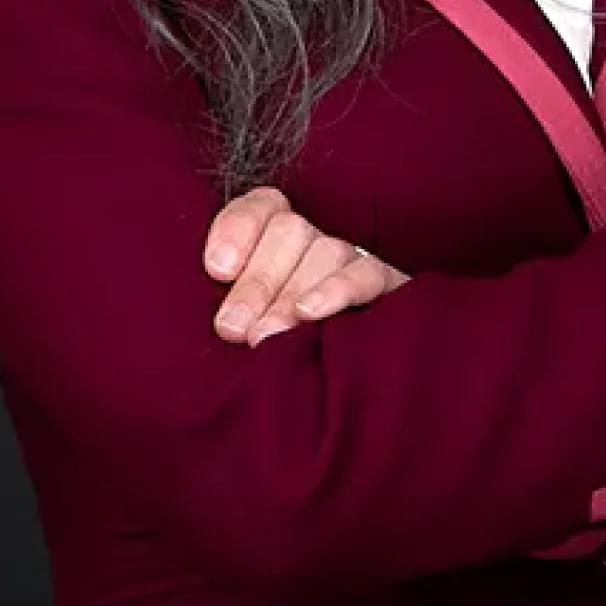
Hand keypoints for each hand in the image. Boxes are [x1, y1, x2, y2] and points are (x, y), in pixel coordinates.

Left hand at [204, 187, 412, 343]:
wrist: (342, 398)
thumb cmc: (265, 352)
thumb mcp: (242, 326)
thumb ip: (230, 310)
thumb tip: (221, 319)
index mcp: (275, 240)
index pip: (261, 207)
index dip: (238, 229)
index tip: (217, 270)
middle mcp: (314, 243)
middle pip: (289, 230)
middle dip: (256, 281)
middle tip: (232, 328)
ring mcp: (352, 261)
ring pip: (325, 250)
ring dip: (290, 293)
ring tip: (263, 335)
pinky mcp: (387, 285)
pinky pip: (367, 273)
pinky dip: (337, 289)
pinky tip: (309, 313)